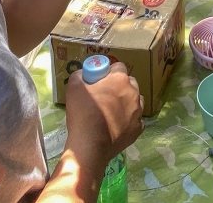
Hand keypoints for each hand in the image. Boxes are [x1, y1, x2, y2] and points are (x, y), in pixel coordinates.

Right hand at [64, 62, 142, 177]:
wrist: (90, 145)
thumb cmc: (82, 113)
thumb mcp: (74, 86)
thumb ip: (81, 75)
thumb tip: (86, 74)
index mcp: (120, 80)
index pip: (118, 67)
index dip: (108, 73)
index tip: (100, 81)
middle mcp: (134, 93)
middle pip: (130, 83)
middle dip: (120, 86)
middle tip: (106, 96)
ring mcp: (138, 111)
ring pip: (136, 100)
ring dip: (127, 102)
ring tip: (113, 111)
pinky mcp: (138, 128)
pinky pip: (136, 119)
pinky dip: (129, 120)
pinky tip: (117, 125)